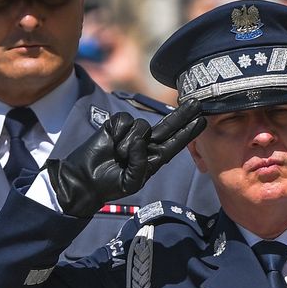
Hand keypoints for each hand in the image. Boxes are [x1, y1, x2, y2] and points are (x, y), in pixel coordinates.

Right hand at [50, 99, 205, 216]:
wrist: (85, 179)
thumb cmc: (110, 184)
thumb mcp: (131, 182)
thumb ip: (141, 164)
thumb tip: (141, 141)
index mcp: (154, 158)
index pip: (175, 143)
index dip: (188, 132)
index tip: (202, 121)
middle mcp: (146, 143)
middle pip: (168, 125)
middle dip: (182, 115)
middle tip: (197, 103)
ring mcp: (132, 133)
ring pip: (142, 126)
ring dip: (128, 142)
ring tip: (117, 155)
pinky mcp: (117, 125)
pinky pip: (125, 120)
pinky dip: (118, 132)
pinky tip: (111, 142)